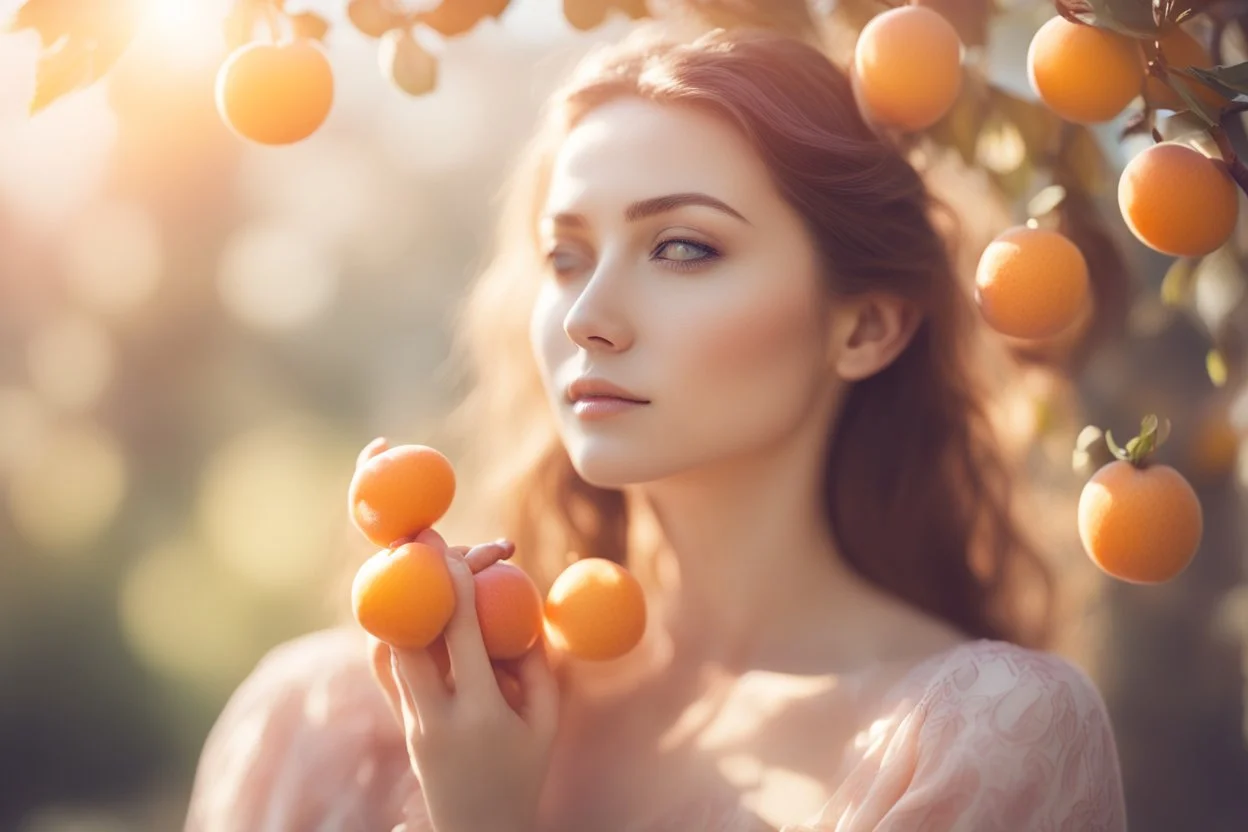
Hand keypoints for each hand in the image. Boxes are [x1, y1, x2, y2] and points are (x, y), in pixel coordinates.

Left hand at [391, 536, 559, 831]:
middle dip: (416, 581)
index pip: (460, 637)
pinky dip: (395, 627)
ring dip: (403, 600)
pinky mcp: (399, 721)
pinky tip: (415, 602)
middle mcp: (433, 715)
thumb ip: (537, 660)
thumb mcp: (547, 719)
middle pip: (411, 633)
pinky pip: (386, 664)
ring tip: (421, 562)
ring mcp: (410, 720)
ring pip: (387, 646)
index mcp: (479, 713)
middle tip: (429, 540)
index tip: (458, 551)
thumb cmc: (526, 771)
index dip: (456, 588)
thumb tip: (522, 601)